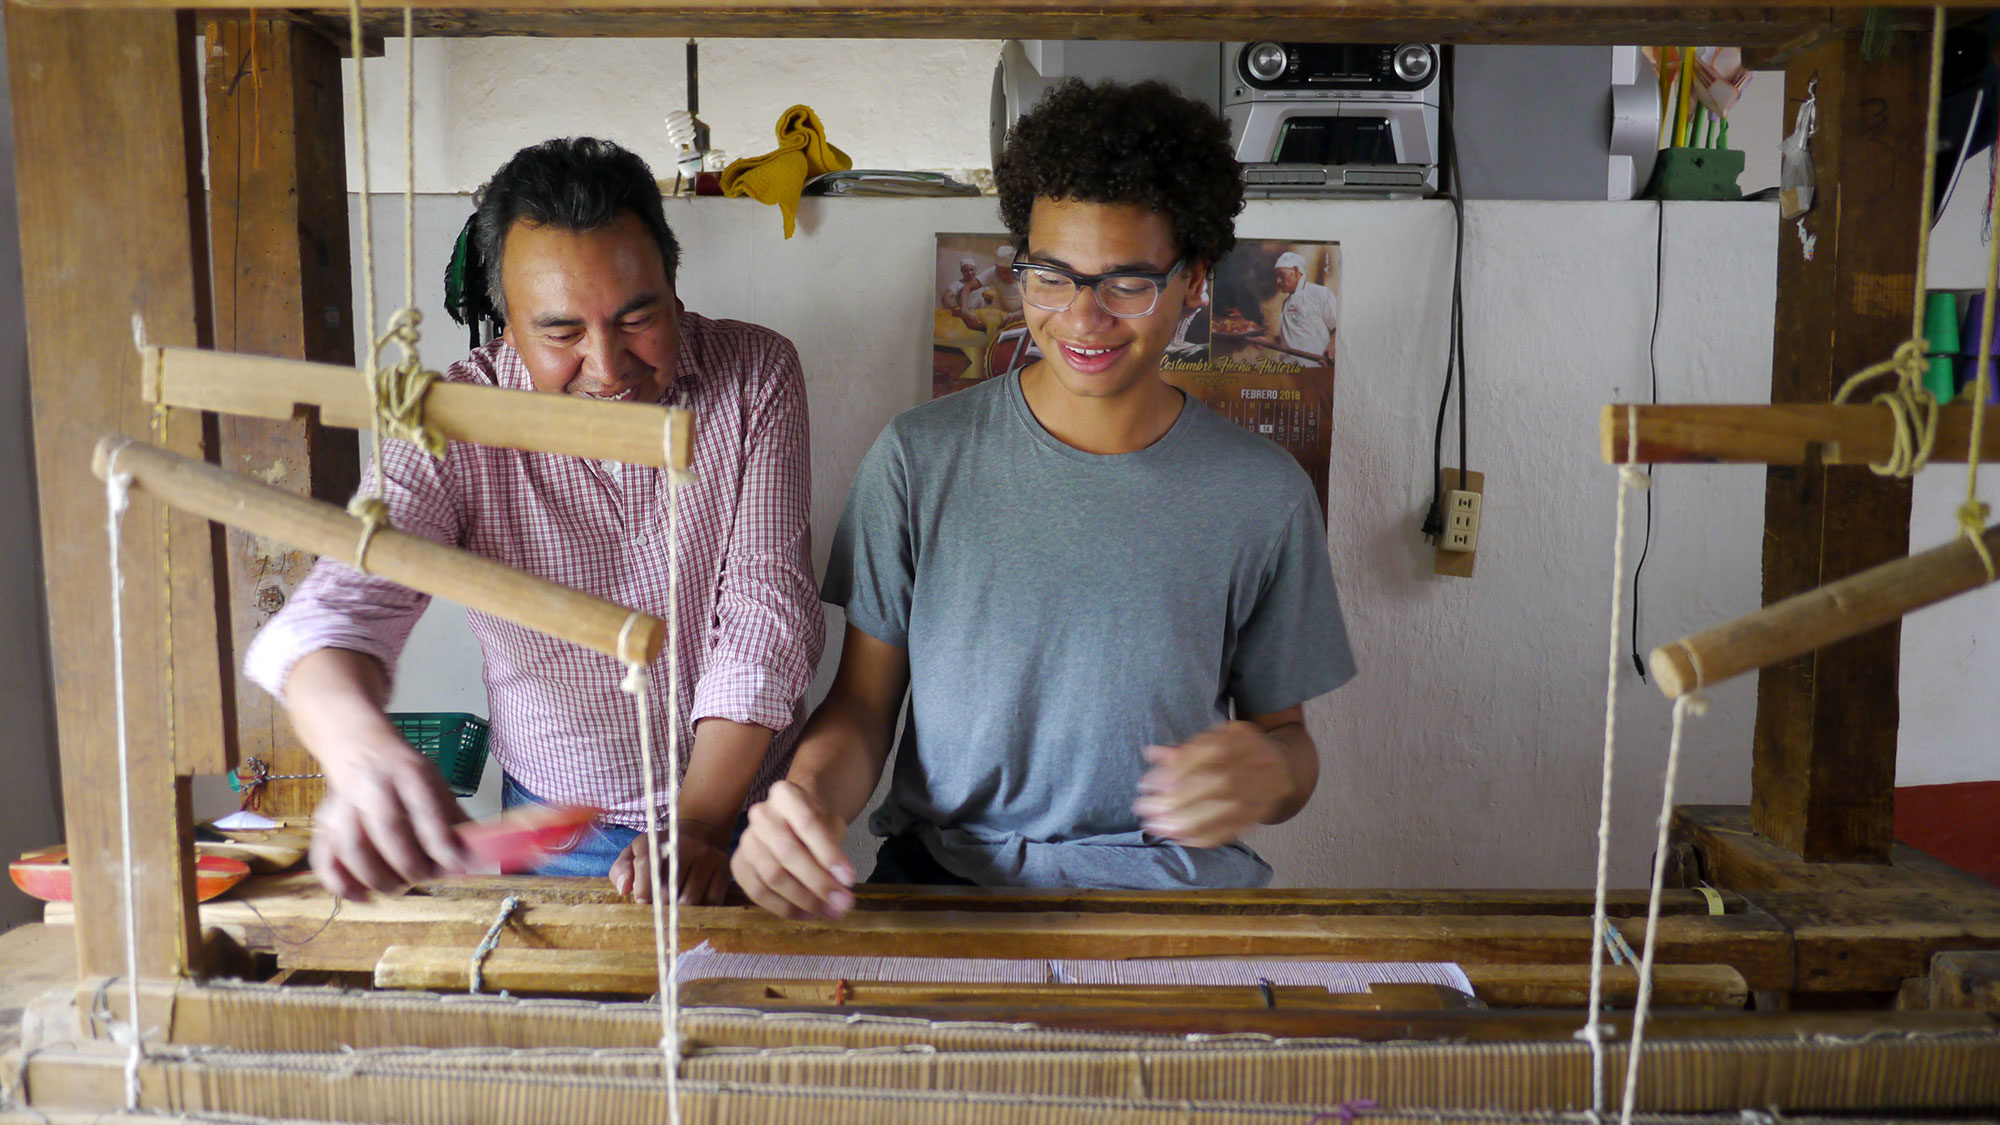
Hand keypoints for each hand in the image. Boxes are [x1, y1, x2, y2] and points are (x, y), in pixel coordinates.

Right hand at [310, 741, 468, 900]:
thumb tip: (477, 857)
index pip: (426, 811)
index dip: (442, 843)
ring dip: (376, 877)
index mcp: (409, 774)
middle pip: (388, 829)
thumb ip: (454, 819)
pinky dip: (341, 883)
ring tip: (397, 888)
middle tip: (423, 877)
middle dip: (409, 863)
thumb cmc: (406, 775)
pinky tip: (363, 897)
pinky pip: (324, 858)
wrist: (360, 748)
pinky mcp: (325, 823)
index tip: (457, 865)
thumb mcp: (436, 783)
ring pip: (352, 846)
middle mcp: (374, 787)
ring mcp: (344, 805)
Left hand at [609, 822, 733, 904]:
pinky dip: (700, 910)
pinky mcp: (724, 869)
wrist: (698, 835)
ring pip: (690, 902)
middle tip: (661, 905)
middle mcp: (684, 845)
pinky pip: (711, 903)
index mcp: (655, 840)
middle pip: (668, 892)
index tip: (643, 900)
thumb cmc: (659, 852)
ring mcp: (707, 857)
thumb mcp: (634, 854)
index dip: (643, 890)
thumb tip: (625, 888)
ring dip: (680, 911)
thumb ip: (621, 870)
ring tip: (676, 905)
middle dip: (661, 905)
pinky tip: (694, 903)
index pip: (646, 865)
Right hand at [731, 780, 856, 920]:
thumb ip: (833, 850)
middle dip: (819, 883)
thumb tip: (839, 884)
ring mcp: (745, 840)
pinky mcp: (738, 865)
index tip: (850, 879)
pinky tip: (806, 914)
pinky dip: (784, 908)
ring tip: (829, 912)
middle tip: (843, 903)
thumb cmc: (813, 824)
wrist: (791, 821)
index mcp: (785, 795)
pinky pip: (758, 892)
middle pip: (788, 853)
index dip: (829, 854)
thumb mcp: (831, 825)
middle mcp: (760, 814)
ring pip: (772, 876)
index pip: (807, 824)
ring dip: (804, 900)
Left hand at [1132, 721, 1293, 847]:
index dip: (1175, 770)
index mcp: (1242, 739)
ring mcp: (1260, 793)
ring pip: (1224, 812)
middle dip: (1176, 799)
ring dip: (1185, 823)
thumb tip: (1153, 753)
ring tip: (1156, 826)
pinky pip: (1231, 831)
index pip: (1207, 753)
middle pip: (1217, 784)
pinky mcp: (1258, 816)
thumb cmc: (1238, 751)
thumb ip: (1185, 748)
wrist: (1283, 767)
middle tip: (1146, 809)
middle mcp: (1255, 765)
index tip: (1146, 784)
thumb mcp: (1215, 738)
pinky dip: (1202, 838)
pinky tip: (1178, 837)